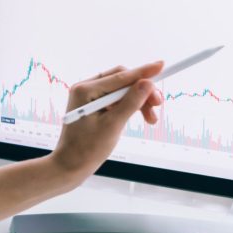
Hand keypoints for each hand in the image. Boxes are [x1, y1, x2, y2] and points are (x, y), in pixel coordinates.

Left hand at [49, 61, 163, 184]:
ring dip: (138, 101)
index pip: (121, 76)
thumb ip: (131, 102)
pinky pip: (116, 100)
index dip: (143, 72)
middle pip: (122, 81)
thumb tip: (147, 83)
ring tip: (151, 119)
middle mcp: (86, 89)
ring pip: (122, 91)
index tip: (162, 65)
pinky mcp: (93, 105)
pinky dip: (130, 107)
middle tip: (158, 104)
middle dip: (142, 92)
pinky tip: (139, 117)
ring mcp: (89, 97)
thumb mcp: (113, 125)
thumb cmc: (87, 150)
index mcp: (85, 90)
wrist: (70, 167)